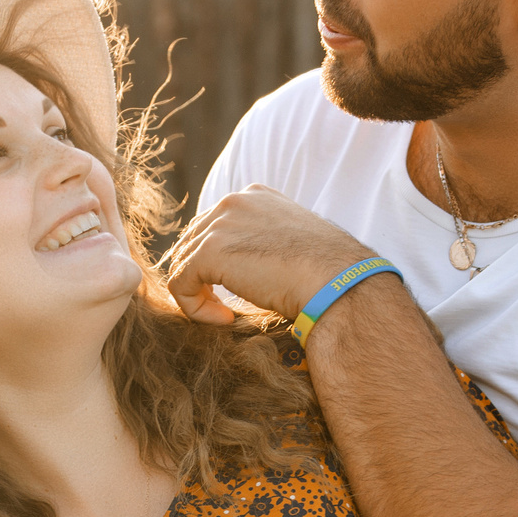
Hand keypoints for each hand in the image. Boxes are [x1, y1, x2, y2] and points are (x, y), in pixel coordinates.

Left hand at [160, 185, 376, 324]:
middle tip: (223, 306)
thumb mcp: (291, 245)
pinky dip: (195, 308)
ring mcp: (219, 224)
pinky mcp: (210, 252)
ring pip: (183, 264)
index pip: (213, 227)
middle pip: (192, 242)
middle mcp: (233, 202)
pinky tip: (225, 320)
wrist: (336, 280)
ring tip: (226, 316)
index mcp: (254, 197)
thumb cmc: (325, 272)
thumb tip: (246, 267)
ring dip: (200, 295)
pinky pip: (181, 284)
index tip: (235, 289)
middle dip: (201, 277)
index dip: (215, 262)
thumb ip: (262, 244)